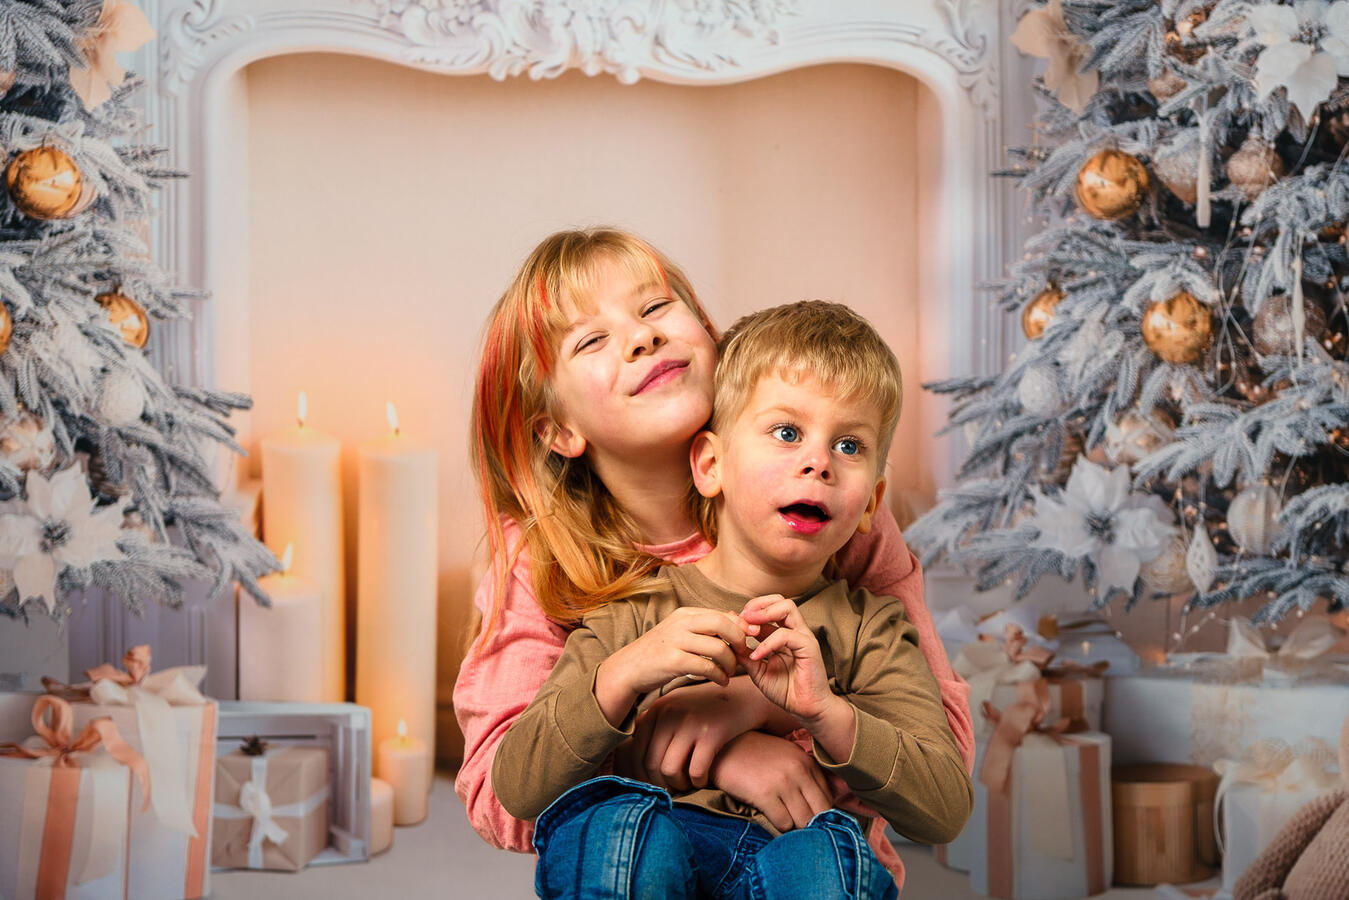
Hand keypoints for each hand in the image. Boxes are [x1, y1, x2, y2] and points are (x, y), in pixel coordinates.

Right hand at [595, 607, 746, 726]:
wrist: (629, 668)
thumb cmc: (659, 651)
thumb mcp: (680, 631)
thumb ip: (705, 625)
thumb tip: (737, 618)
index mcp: (685, 613)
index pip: (722, 614)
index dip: (741, 626)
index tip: (750, 639)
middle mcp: (681, 623)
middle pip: (723, 624)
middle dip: (739, 640)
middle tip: (743, 654)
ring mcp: (676, 641)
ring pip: (718, 647)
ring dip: (731, 663)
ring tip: (730, 672)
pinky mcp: (673, 661)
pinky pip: (707, 667)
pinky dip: (719, 676)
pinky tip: (721, 681)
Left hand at [619, 676, 777, 790]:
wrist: (745, 697)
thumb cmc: (708, 710)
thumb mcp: (678, 708)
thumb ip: (657, 727)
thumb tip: (630, 759)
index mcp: (657, 709)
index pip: (637, 751)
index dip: (644, 774)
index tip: (657, 783)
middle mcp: (670, 714)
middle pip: (651, 763)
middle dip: (662, 783)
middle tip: (674, 788)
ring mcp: (690, 723)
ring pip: (670, 770)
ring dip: (678, 785)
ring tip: (687, 784)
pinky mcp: (712, 733)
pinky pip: (695, 771)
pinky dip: (698, 782)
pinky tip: (704, 780)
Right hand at [709, 731, 832, 831]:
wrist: (723, 747)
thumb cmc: (754, 755)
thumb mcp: (785, 757)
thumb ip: (805, 775)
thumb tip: (825, 803)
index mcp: (806, 762)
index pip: (828, 798)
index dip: (821, 813)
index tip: (810, 819)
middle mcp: (799, 770)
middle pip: (820, 812)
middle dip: (812, 824)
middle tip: (800, 828)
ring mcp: (782, 782)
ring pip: (804, 821)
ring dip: (795, 827)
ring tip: (784, 823)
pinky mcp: (764, 793)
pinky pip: (783, 823)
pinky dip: (778, 827)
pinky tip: (771, 818)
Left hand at [736, 595, 834, 723]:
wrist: (806, 709)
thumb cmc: (786, 690)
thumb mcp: (758, 671)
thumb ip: (745, 655)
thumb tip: (728, 641)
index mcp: (783, 634)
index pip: (768, 609)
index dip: (749, 612)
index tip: (733, 623)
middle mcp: (795, 631)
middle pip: (780, 600)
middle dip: (758, 604)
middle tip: (741, 617)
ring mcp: (803, 637)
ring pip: (788, 608)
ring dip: (764, 613)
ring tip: (749, 628)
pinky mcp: (809, 648)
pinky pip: (786, 635)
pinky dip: (767, 643)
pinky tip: (755, 655)